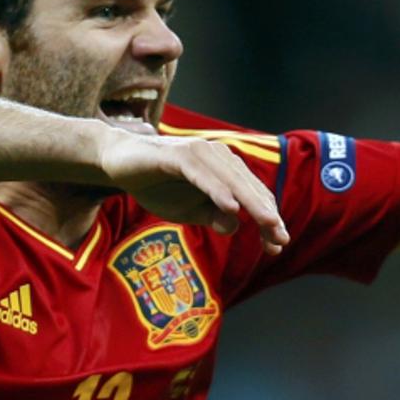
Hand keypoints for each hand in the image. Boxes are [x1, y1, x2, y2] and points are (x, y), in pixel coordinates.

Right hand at [99, 129, 289, 253]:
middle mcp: (218, 156)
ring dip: (251, 203)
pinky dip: (218, 190)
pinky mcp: (177, 155)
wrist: (119, 162)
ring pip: (232, 180)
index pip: (254, 196)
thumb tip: (235, 225)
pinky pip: (203, 174)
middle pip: (250, 188)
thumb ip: (213, 216)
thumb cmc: (158, 185)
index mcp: (226, 169)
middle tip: (280, 239)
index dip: (268, 220)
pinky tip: (232, 207)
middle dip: (267, 215)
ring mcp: (199, 153)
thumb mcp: (189, 210)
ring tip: (268, 223)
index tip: (277, 246)